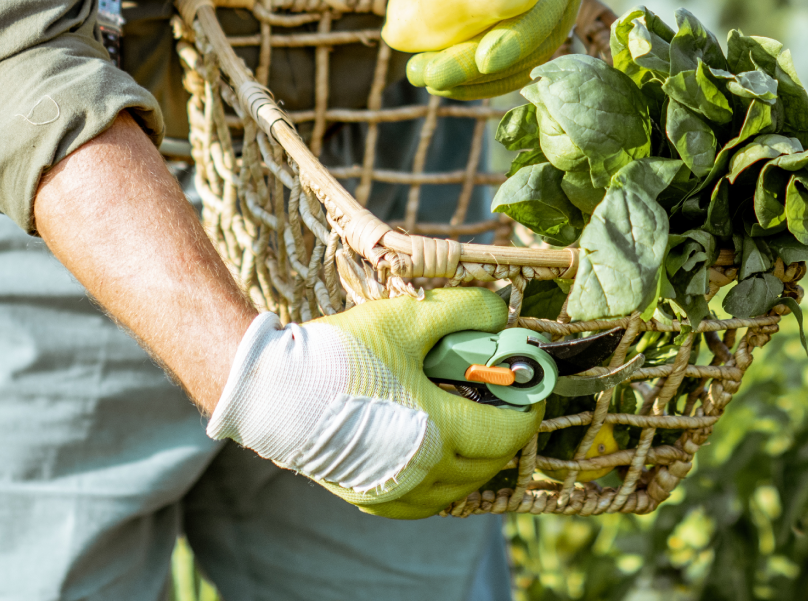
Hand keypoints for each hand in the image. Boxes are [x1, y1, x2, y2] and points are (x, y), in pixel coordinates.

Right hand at [206, 287, 541, 519]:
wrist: (275, 390)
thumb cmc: (342, 354)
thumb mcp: (407, 318)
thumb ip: (462, 311)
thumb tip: (499, 309)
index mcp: (440, 433)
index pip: (508, 432)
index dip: (528, 406)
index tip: (532, 383)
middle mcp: (424, 474)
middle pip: (488, 462)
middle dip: (504, 427)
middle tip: (500, 392)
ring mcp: (396, 492)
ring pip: (458, 485)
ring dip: (473, 453)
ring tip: (465, 412)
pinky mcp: (371, 497)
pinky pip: (424, 497)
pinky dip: (441, 473)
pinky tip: (429, 440)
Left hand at [404, 0, 586, 99]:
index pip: (543, 14)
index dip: (516, 40)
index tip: (481, 59)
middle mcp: (563, 4)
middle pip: (526, 53)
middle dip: (476, 72)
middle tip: (428, 75)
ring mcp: (549, 27)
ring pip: (517, 69)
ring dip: (470, 83)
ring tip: (422, 77)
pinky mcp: (531, 41)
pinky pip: (508, 70)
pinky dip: (476, 82)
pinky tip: (441, 82)